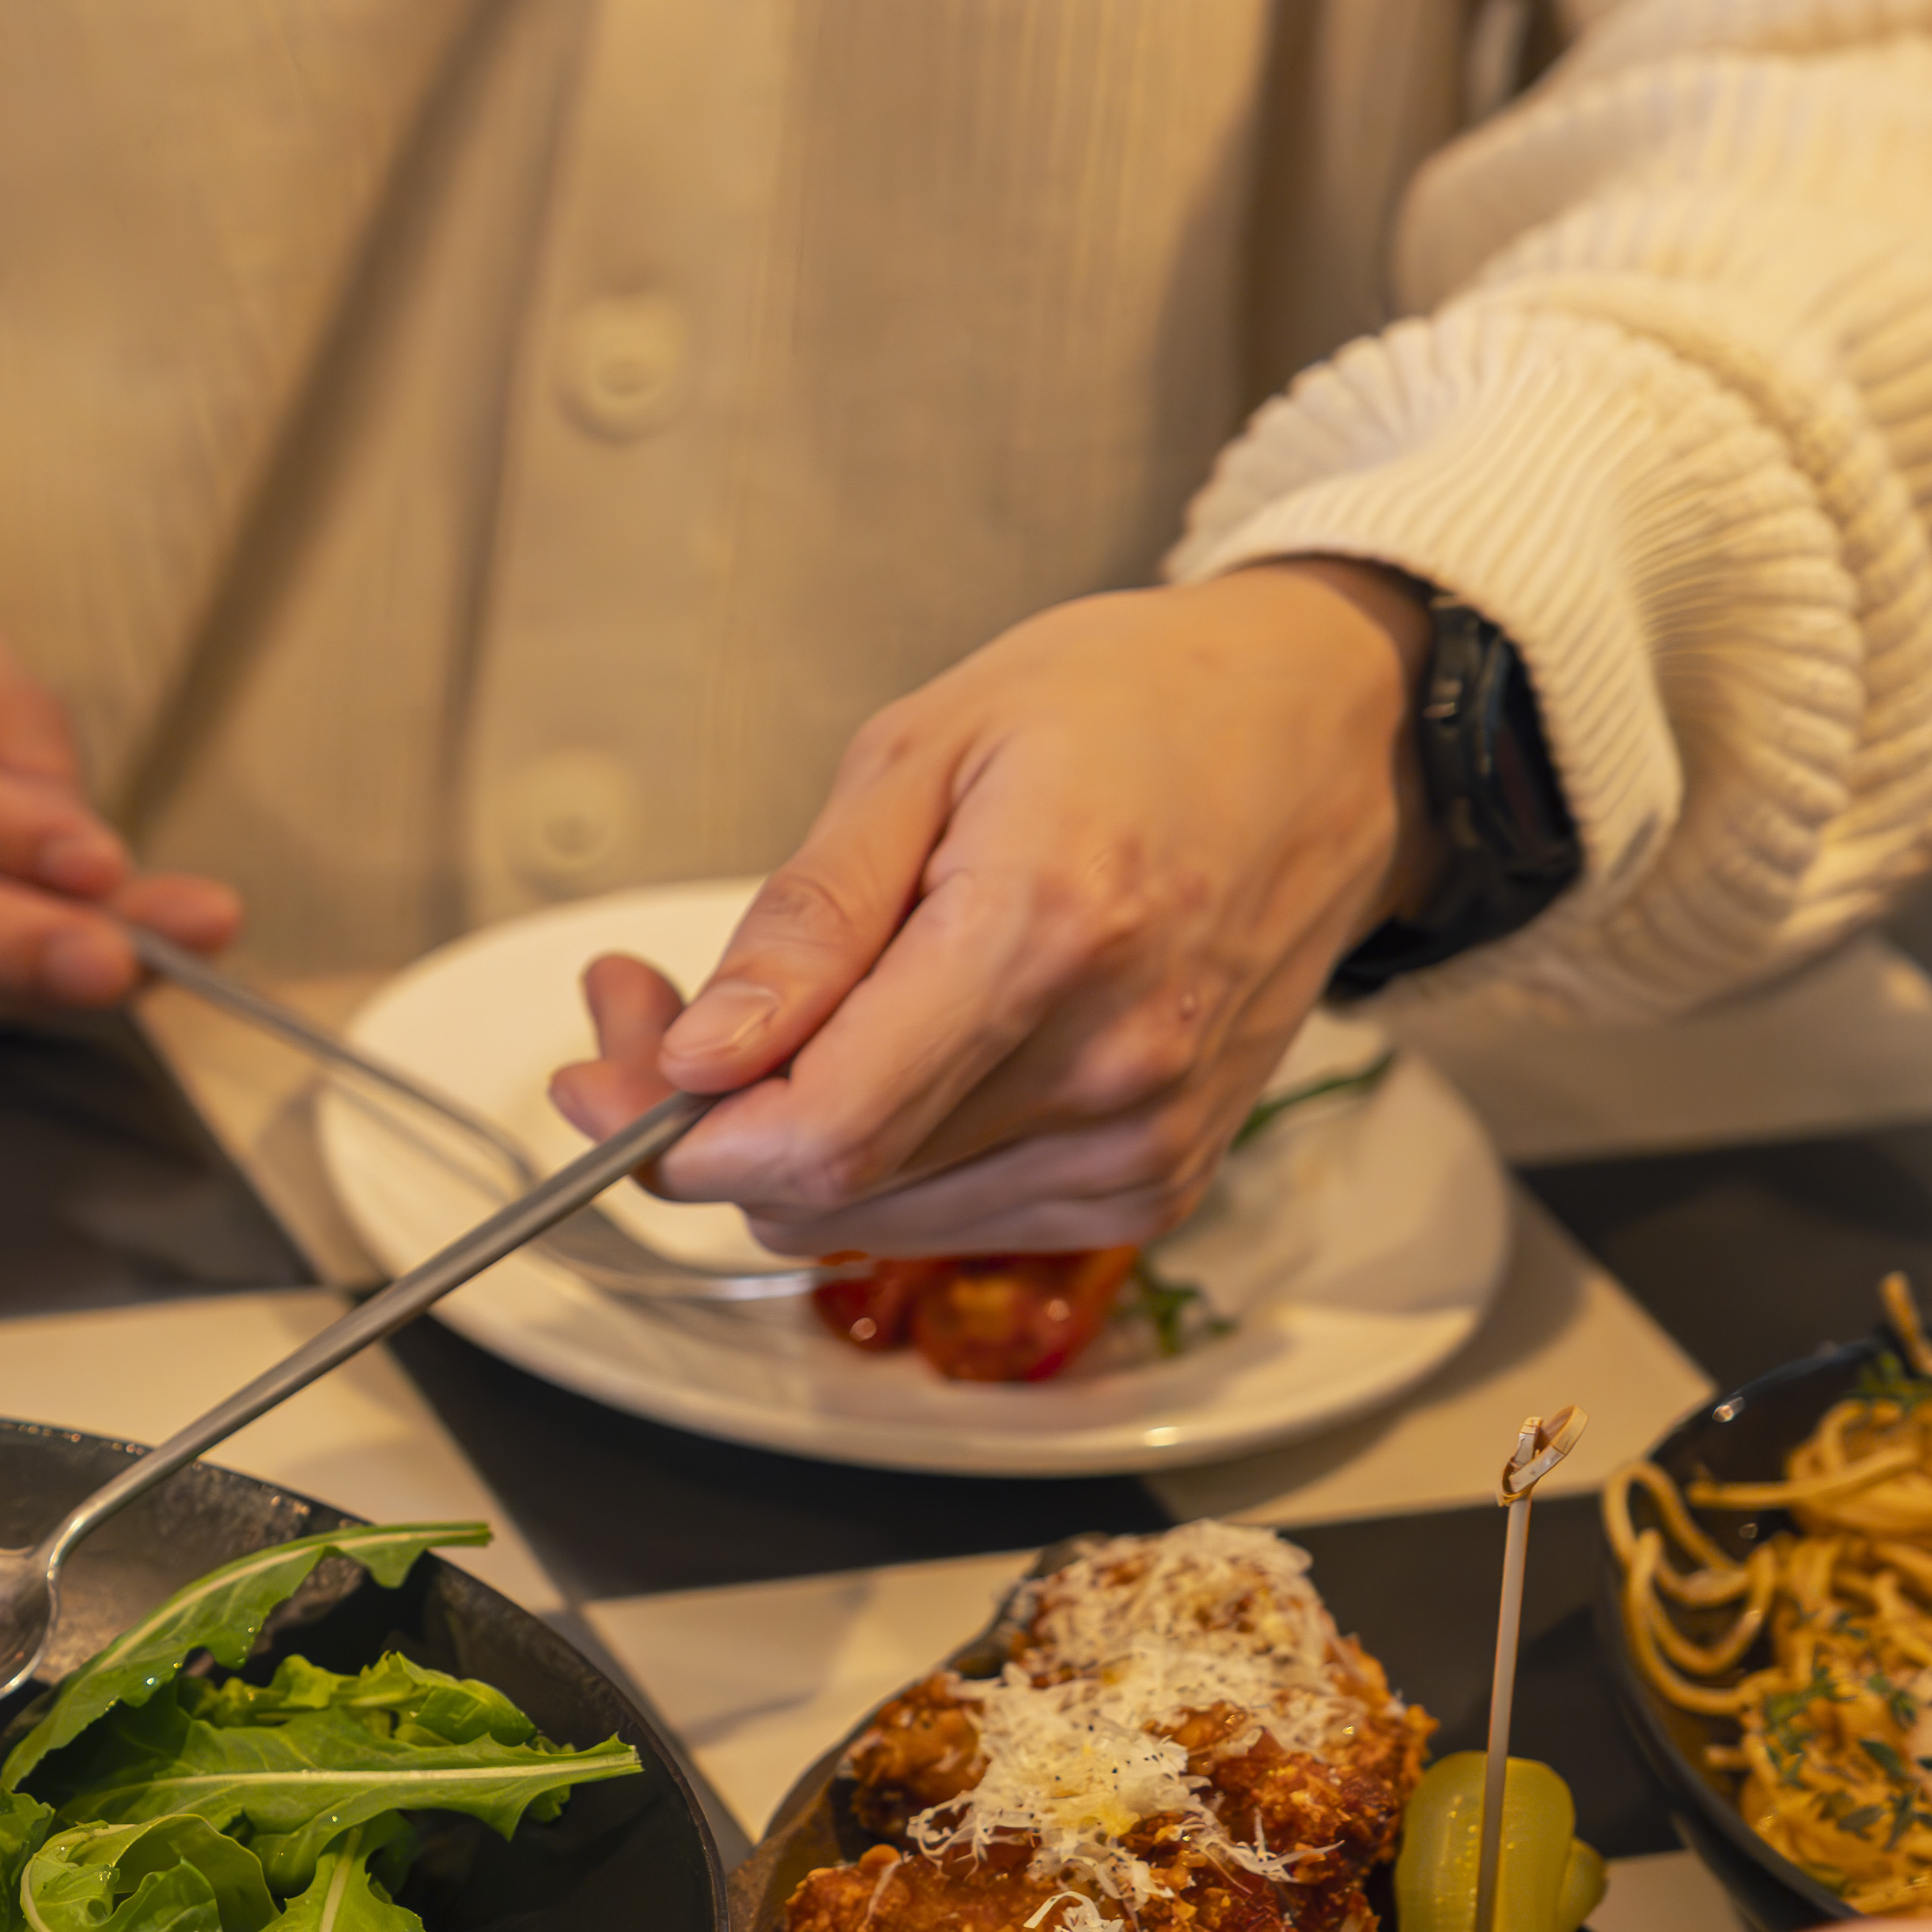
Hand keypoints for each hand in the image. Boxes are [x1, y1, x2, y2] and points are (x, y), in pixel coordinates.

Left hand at [547, 562, 1429, 1256]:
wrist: (1325, 733)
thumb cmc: (1133, 709)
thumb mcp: (924, 750)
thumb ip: (804, 922)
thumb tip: (700, 1058)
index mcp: (1049, 939)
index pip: (820, 1136)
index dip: (677, 1135)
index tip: (607, 1069)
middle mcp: (1112, 1068)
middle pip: (830, 1191)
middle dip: (701, 1124)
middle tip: (654, 1011)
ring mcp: (1144, 1142)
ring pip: (876, 1223)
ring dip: (787, 1145)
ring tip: (769, 1017)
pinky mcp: (1155, 1182)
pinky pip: (955, 1216)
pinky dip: (885, 1160)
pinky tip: (885, 1055)